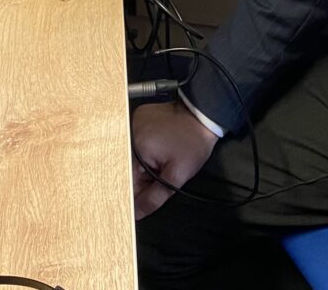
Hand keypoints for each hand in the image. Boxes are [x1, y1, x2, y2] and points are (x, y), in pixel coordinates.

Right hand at [132, 98, 217, 219]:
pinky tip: (158, 153)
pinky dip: (142, 156)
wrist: (204, 115)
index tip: (138, 206)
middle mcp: (128, 133)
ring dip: (141, 169)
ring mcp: (132, 124)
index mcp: (134, 147)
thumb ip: (154, 198)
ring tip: (162, 162)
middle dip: (139, 183)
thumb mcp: (177, 175)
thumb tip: (137, 214)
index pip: (124, 182)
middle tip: (158, 180)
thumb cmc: (193, 141)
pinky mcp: (137, 120)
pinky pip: (133, 146)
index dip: (132, 197)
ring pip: (128, 160)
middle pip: (124, 172)